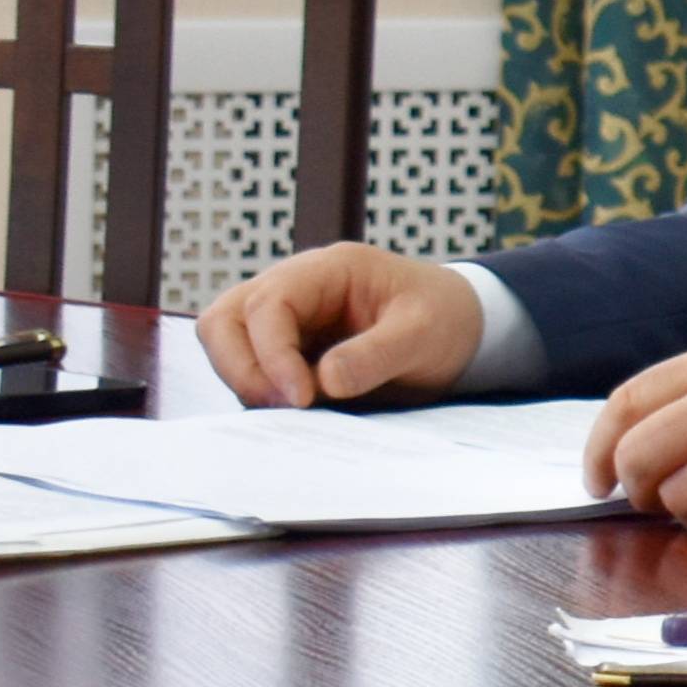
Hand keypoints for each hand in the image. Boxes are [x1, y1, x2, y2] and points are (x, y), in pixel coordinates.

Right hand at [198, 242, 482, 407]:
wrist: (462, 328)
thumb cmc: (444, 318)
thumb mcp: (424, 334)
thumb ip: (377, 354)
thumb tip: (324, 381)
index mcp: (327, 270)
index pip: (268, 304)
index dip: (272, 354)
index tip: (301, 398)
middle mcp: (293, 288)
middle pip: (224, 321)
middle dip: (239, 368)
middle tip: (282, 409)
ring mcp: (284, 320)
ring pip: (226, 346)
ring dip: (247, 382)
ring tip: (295, 414)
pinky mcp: (287, 351)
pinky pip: (252, 371)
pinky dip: (263, 394)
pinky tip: (298, 416)